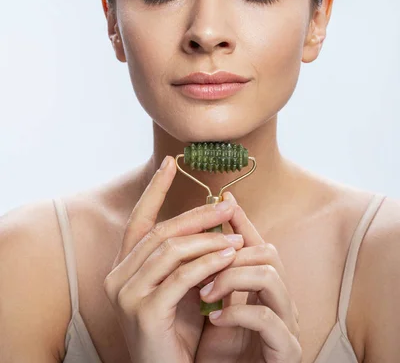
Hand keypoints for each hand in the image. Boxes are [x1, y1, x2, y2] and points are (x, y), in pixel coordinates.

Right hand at [103, 156, 242, 362]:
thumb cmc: (178, 333)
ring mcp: (127, 295)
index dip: (154, 189)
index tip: (171, 163)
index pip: (139, 220)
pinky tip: (229, 255)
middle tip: (226, 206)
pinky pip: (182, 276)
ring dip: (207, 239)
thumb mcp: (182, 286)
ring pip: (171, 250)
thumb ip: (188, 256)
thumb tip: (214, 218)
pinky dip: (208, 262)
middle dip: (196, 216)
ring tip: (235, 234)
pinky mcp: (145, 312)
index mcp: (124, 268)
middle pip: (160, 232)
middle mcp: (118, 278)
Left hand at [194, 192, 300, 362]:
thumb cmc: (222, 352)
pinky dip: (238, 314)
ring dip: (232, 279)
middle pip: (268, 252)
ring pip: (271, 277)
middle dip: (230, 252)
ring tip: (203, 294)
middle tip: (199, 262)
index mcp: (265, 287)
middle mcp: (281, 300)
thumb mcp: (214, 305)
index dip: (242, 218)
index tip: (222, 199)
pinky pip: (267, 319)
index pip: (258, 241)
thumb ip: (212, 271)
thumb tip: (197, 231)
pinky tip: (213, 320)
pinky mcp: (286, 350)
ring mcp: (286, 324)